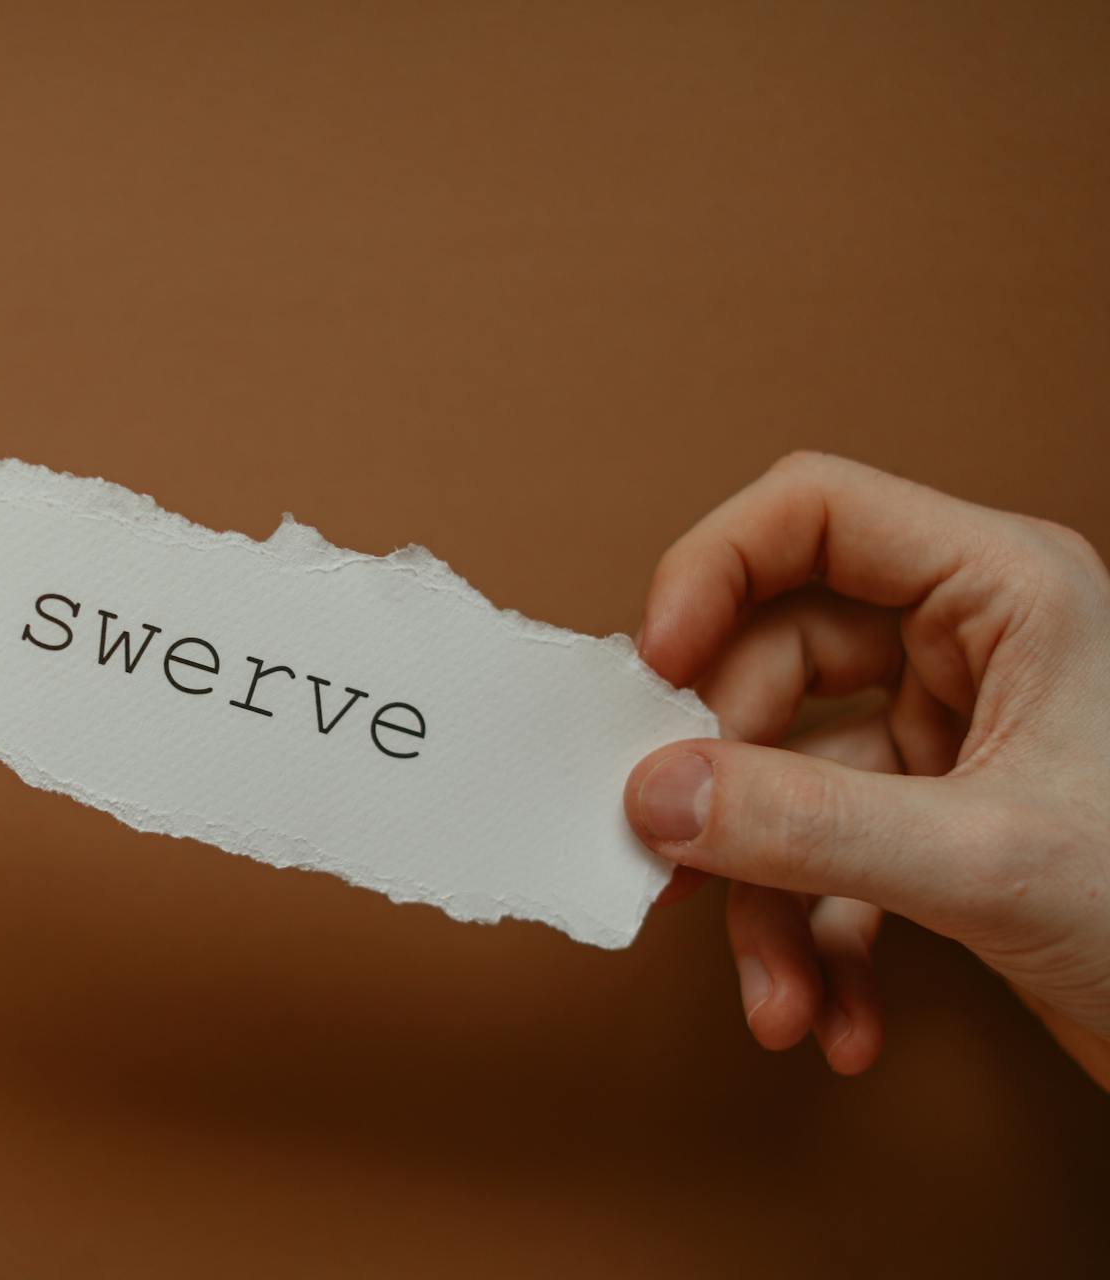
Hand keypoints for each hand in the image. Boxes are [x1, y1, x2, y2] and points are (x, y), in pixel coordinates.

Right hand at [623, 452, 1109, 1084]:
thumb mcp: (987, 861)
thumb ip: (808, 824)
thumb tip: (654, 794)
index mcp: (1003, 591)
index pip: (812, 515)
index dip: (711, 573)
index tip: (651, 672)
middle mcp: (968, 648)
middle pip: (774, 665)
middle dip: (730, 791)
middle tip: (681, 861)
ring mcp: (949, 738)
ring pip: (789, 781)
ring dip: (769, 902)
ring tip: (776, 996)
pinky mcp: (940, 825)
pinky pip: (827, 859)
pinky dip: (815, 943)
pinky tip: (832, 1014)